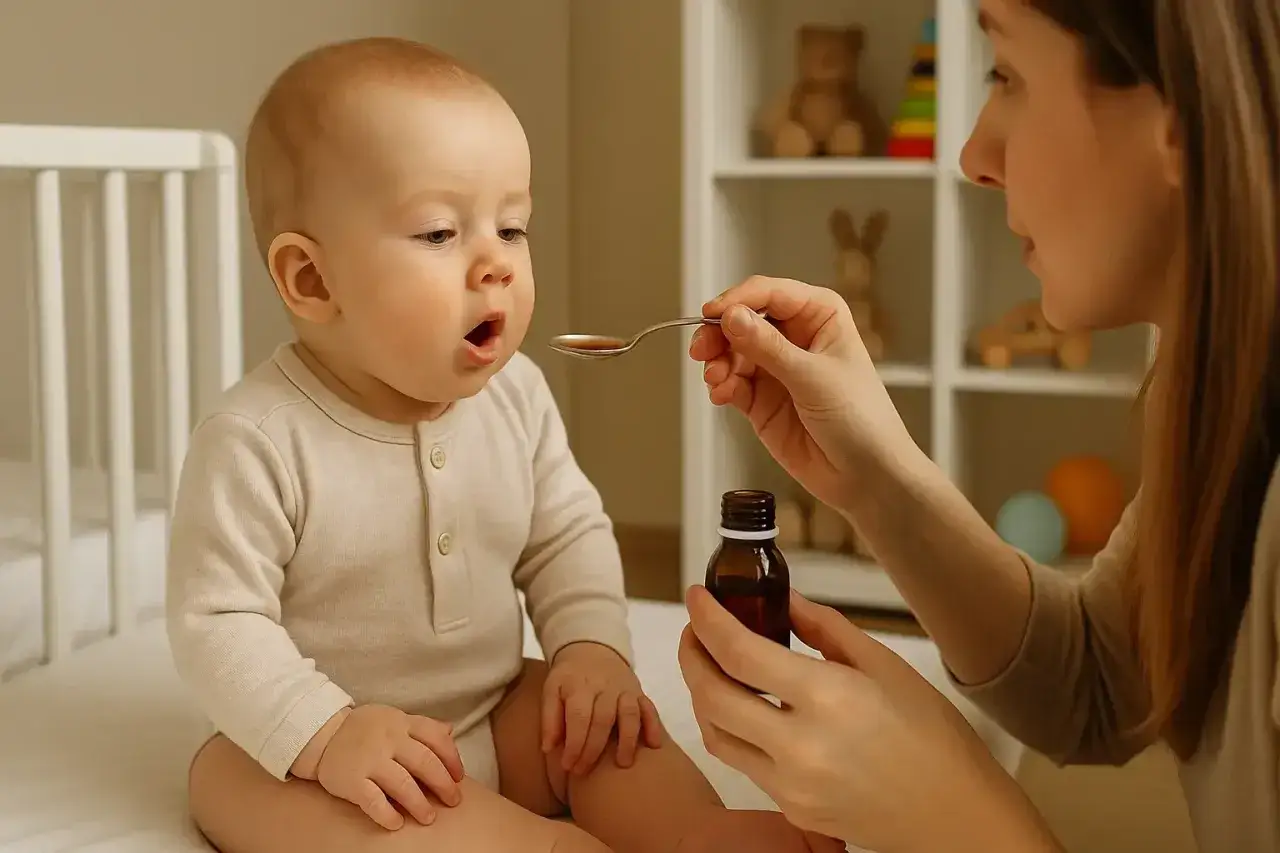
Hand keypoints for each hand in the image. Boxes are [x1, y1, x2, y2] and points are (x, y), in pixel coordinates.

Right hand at [295, 704, 465, 830]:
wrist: (321, 734)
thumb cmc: (364, 729)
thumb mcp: (393, 718)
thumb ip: (421, 726)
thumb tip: (451, 730)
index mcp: (401, 722)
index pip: (436, 737)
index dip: (452, 758)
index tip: (459, 776)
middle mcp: (388, 739)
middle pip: (424, 762)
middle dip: (443, 784)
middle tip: (453, 800)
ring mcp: (369, 759)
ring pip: (403, 784)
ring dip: (420, 803)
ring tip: (429, 817)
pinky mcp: (351, 780)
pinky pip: (373, 801)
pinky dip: (387, 814)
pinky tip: (397, 823)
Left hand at [542, 641, 662, 774]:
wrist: (592, 648)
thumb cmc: (569, 677)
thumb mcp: (551, 689)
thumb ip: (549, 718)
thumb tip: (548, 749)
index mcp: (579, 685)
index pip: (578, 716)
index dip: (574, 744)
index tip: (568, 766)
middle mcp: (604, 686)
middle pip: (603, 719)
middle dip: (594, 749)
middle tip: (583, 771)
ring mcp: (624, 688)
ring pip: (630, 713)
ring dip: (628, 740)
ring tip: (623, 764)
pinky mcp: (638, 691)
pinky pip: (649, 707)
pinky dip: (653, 725)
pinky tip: (654, 745)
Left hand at [678, 586, 1060, 852]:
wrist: (956, 817)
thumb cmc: (933, 739)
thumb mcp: (884, 665)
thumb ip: (823, 628)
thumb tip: (782, 600)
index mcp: (829, 699)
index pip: (739, 653)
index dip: (707, 619)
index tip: (698, 597)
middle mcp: (801, 747)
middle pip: (710, 696)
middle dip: (690, 655)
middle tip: (696, 629)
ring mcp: (791, 785)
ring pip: (715, 734)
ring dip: (702, 694)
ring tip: (713, 664)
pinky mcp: (791, 809)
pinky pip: (743, 763)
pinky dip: (732, 728)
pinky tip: (746, 706)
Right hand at [691, 276, 914, 513]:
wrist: (866, 476)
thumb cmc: (862, 420)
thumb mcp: (813, 377)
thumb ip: (768, 347)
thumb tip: (732, 317)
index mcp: (820, 316)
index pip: (770, 294)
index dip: (738, 301)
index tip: (713, 315)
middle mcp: (796, 337)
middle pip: (743, 320)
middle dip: (719, 333)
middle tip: (702, 350)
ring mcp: (777, 369)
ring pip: (732, 352)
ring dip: (718, 363)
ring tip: (716, 380)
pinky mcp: (762, 400)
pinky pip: (732, 383)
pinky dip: (721, 386)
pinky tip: (722, 394)